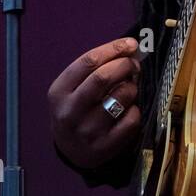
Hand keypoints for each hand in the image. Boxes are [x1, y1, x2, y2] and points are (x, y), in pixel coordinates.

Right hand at [48, 36, 141, 170]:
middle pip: (103, 77)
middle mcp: (70, 112)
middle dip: (125, 65)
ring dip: (132, 87)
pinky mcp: (105, 146)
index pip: (88, 62)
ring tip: (129, 89)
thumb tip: (130, 49)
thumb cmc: (77, 110)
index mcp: (59, 92)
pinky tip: (128, 110)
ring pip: (121, 97)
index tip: (130, 44)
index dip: (113, 49)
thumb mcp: (73, 89)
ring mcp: (87, 131)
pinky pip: (132, 119)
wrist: (71, 151)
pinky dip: (135, 109)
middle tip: (134, 64)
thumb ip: (95, 69)